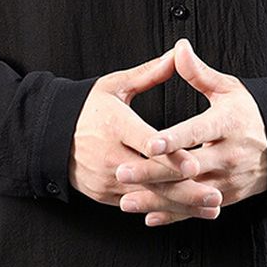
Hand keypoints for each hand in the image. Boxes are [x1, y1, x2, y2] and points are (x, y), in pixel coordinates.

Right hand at [69, 47, 226, 222]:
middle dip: (186, 189)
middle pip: (152, 177)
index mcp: (114, 125)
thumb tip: (178, 53)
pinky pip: (137, 205)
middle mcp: (109, 155)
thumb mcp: (115, 86)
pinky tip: (190, 213)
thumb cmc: (89, 108)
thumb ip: (149, 74)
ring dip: (182, 205)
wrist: (51, 135)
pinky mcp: (104, 194)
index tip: (194, 164)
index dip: (170, 155)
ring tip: (211, 209)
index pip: (145, 142)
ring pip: (148, 196)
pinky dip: (164, 211)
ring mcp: (106, 178)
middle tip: (215, 195)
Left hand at [120, 38, 266, 225]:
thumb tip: (179, 48)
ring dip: (157, 199)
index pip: (197, 131)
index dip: (174, 138)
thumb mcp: (228, 89)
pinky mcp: (228, 197)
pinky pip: (197, 209)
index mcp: (228, 124)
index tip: (150, 142)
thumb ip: (199, 73)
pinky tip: (149, 215)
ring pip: (188, 193)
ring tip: (125, 200)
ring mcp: (229, 179)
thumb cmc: (248, 113)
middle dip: (153, 173)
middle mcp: (229, 155)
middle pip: (187, 167)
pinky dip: (173, 214)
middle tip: (121, 173)